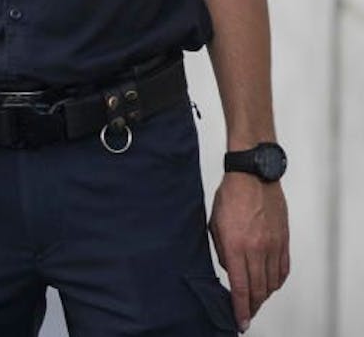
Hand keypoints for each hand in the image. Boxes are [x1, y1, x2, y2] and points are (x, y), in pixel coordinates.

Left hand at [209, 173, 289, 331]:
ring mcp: (273, 245)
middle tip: (246, 314)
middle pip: (259, 290)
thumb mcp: (215, 226)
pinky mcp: (284, 240)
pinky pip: (283, 269)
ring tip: (255, 300)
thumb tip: (233, 272)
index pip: (241, 287)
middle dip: (252, 307)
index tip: (240, 322)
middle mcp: (257, 249)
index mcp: (236, 246)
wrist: (253, 177)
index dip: (240, 308)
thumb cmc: (229, 198)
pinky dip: (277, 281)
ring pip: (272, 282)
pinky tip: (270, 285)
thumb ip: (223, 252)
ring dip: (264, 295)